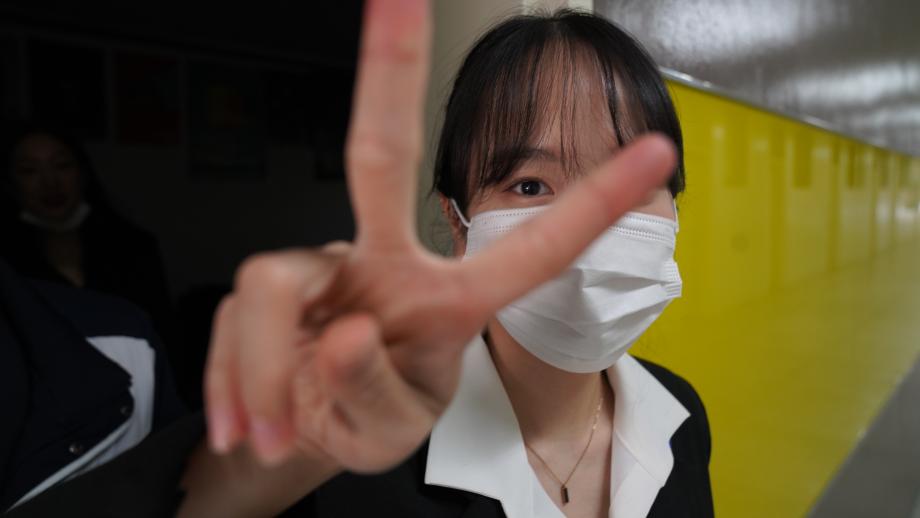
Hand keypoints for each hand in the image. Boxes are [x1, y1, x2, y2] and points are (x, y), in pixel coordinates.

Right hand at [203, 0, 675, 472]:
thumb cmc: (367, 418)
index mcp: (447, 301)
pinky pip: (233, 320)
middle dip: (389, 71)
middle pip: (380, 157)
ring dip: (264, 374)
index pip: (527, 249)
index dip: (591, 204)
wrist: (295, 436)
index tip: (650, 152)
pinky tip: (245, 420)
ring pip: (272, 282)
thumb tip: (345, 331)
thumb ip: (372, 390)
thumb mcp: (385, 430)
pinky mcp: (264, 282)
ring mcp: (323, 263)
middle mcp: (386, 262)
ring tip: (268, 430)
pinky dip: (233, 385)